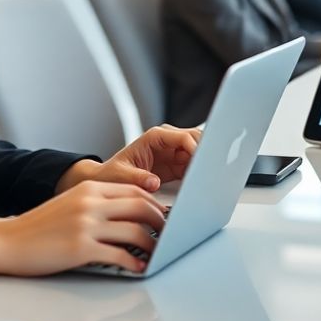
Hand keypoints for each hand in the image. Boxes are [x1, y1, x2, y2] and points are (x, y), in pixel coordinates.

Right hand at [0, 181, 167, 274]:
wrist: (8, 241)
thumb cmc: (39, 226)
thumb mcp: (71, 203)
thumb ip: (98, 203)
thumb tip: (130, 214)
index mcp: (89, 188)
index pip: (134, 190)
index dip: (155, 203)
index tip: (164, 215)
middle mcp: (90, 202)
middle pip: (140, 206)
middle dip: (160, 221)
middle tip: (170, 233)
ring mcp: (85, 225)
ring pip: (134, 231)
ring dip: (152, 244)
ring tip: (156, 252)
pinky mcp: (81, 248)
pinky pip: (119, 255)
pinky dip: (134, 262)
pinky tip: (137, 267)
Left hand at [88, 124, 203, 192]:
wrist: (110, 180)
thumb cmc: (113, 174)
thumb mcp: (121, 176)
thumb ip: (137, 178)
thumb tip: (153, 182)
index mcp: (155, 138)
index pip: (183, 137)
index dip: (196, 148)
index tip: (202, 163)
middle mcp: (168, 142)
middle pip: (197, 140)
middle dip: (206, 153)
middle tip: (211, 171)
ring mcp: (175, 153)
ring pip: (200, 152)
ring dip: (205, 163)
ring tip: (209, 178)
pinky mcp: (178, 165)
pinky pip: (196, 166)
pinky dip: (201, 173)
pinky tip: (202, 183)